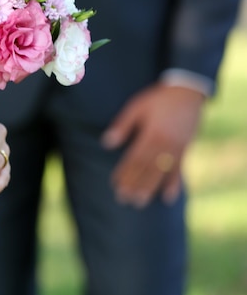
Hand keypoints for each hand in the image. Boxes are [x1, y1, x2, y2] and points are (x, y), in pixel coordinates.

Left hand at [102, 83, 204, 207]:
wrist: (187, 92)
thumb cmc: (158, 100)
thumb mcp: (136, 107)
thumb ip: (122, 126)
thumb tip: (106, 143)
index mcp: (151, 133)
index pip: (134, 158)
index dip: (124, 172)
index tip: (115, 184)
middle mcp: (165, 144)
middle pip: (147, 168)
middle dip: (134, 184)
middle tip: (124, 199)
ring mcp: (177, 148)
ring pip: (162, 172)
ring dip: (150, 188)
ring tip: (139, 202)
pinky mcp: (186, 149)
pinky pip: (180, 170)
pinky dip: (174, 185)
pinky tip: (168, 198)